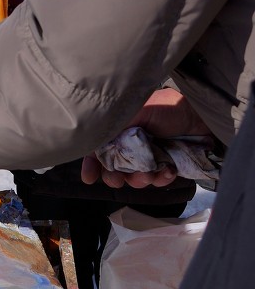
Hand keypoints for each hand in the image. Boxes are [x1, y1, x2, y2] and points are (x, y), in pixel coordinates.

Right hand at [81, 88, 212, 187]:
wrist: (199, 116)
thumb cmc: (166, 108)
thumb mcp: (136, 112)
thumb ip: (114, 126)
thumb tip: (95, 143)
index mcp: (119, 130)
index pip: (99, 149)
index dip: (92, 164)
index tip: (89, 177)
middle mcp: (130, 144)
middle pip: (114, 168)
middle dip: (116, 176)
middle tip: (120, 179)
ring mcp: (148, 156)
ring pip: (135, 177)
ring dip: (140, 179)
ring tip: (150, 173)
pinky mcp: (166, 165)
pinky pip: (157, 180)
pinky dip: (161, 179)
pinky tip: (168, 171)